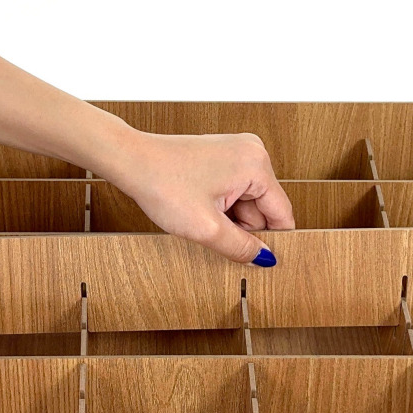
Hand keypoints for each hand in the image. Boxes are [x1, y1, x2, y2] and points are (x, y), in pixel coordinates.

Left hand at [111, 131, 294, 263]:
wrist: (131, 161)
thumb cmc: (162, 184)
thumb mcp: (206, 228)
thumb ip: (241, 247)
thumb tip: (264, 259)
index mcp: (257, 164)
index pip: (281, 214)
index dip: (271, 241)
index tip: (259, 260)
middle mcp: (253, 152)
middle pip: (264, 208)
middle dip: (242, 228)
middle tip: (214, 234)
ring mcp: (237, 151)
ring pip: (246, 202)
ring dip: (229, 218)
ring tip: (201, 218)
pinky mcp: (222, 156)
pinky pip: (234, 190)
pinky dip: (221, 206)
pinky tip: (199, 209)